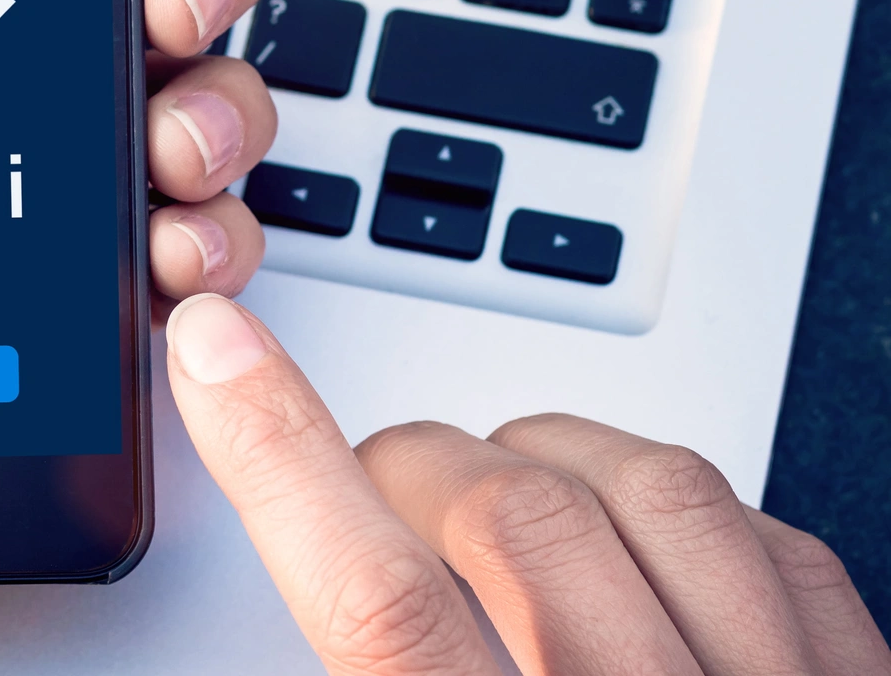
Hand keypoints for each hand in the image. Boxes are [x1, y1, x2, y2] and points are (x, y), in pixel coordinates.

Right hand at [165, 293, 890, 674]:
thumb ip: (368, 667)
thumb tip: (294, 589)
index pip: (378, 603)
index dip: (282, 457)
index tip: (215, 354)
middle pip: (511, 520)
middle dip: (408, 468)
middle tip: (371, 492)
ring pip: (658, 496)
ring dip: (549, 465)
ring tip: (503, 505)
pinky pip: (783, 544)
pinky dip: (691, 510)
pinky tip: (644, 540)